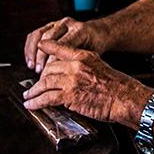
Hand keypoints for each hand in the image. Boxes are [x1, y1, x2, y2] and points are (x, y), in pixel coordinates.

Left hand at [22, 41, 149, 123]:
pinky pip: (47, 98)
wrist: (125, 98)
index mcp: (83, 56)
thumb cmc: (117, 86)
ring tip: (28, 96)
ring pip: (45, 83)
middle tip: (35, 86)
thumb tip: (71, 73)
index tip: (39, 48)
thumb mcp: (99, 66)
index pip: (59, 48)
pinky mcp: (70, 96)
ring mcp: (71, 80)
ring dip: (34, 91)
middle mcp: (75, 65)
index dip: (47, 49)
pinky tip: (32, 105)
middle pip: (49, 68)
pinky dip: (37, 102)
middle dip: (39, 79)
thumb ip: (84, 66)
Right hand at [23, 17, 108, 72]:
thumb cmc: (95, 46)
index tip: (48, 73)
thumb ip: (78, 62)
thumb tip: (63, 76)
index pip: (62, 45)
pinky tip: (30, 59)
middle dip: (42, 57)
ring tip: (32, 66)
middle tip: (40, 72)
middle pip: (48, 38)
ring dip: (33, 52)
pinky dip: (29, 47)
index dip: (53, 60)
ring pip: (39, 35)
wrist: (97, 33)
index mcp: (80, 30)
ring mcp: (57, 23)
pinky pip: (35, 34)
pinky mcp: (49, 25)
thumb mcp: (91, 56)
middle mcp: (67, 24)